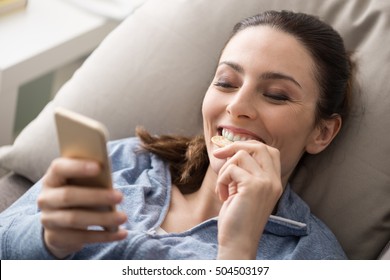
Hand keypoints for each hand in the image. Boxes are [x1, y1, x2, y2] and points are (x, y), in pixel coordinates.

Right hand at [38, 158, 127, 258]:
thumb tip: (109, 178)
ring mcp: (49, 220)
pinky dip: (104, 236)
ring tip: (123, 217)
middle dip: (96, 196)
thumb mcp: (80, 184)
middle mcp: (46, 198)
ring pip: (75, 219)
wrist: (60, 224)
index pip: (59, 168)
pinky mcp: (57, 238)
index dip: (77, 167)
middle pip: (68, 196)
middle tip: (120, 196)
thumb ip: (90, 178)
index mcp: (52, 178)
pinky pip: (82, 237)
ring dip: (102, 218)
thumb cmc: (78, 194)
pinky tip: (121, 233)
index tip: (99, 167)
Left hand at [213, 141, 282, 258]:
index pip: (270, 151)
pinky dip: (221, 180)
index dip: (250, 146)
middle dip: (235, 146)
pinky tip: (222, 196)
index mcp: (275, 182)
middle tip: (218, 155)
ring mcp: (265, 183)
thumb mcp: (243, 191)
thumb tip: (229, 150)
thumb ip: (243, 173)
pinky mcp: (253, 186)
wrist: (238, 242)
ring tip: (223, 187)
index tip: (230, 152)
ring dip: (224, 170)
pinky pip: (230, 169)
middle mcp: (274, 181)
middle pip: (259, 146)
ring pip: (241, 156)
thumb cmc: (237, 218)